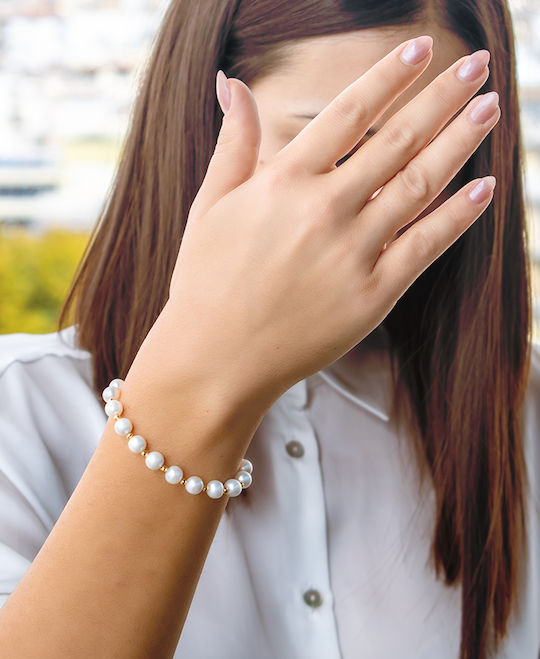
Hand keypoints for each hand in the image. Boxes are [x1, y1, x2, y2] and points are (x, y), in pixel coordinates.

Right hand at [150, 36, 498, 408]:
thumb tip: (228, 83)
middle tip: (477, 65)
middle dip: (442, 96)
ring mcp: (352, 254)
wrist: (214, 362)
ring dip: (461, 142)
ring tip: (490, 108)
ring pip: (420, 185)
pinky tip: (487, 187)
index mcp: (282, 182)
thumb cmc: (204, 284)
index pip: (349, 112)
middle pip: (397, 139)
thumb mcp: (209, 206)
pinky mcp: (372, 297)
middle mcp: (323, 210)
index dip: (390, 75)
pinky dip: (459, 216)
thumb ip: (232, 143)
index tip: (421, 48)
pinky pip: (426, 247)